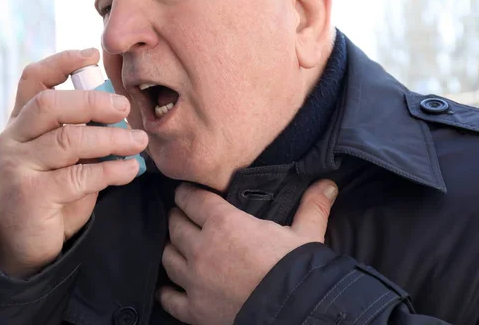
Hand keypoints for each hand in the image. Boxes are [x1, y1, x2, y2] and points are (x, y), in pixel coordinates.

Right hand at [0, 49, 148, 277]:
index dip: (62, 62)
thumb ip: (81, 132)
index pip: (33, 80)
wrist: (25, 244)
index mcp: (21, 123)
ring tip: (139, 141)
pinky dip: (111, 170)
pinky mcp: (30, 194)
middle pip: (50, 105)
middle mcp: (12, 139)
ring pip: (68, 140)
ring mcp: (16, 166)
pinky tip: (130, 169)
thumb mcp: (65, 157)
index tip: (92, 54)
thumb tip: (121, 109)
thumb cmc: (52, 192)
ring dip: (111, 138)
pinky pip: (78, 176)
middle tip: (125, 107)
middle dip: (92, 102)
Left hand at [158, 180, 337, 324]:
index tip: (187, 192)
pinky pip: (169, 297)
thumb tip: (328, 183)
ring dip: (172, 248)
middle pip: (175, 225)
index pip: (192, 199)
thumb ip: (312, 206)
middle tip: (183, 216)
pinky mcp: (194, 309)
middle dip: (178, 217)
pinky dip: (167, 291)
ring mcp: (194, 280)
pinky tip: (170, 288)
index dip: (187, 193)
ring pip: (168, 256)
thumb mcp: (306, 234)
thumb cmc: (297, 270)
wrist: (294, 313)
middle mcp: (201, 248)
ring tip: (178, 246)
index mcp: (224, 223)